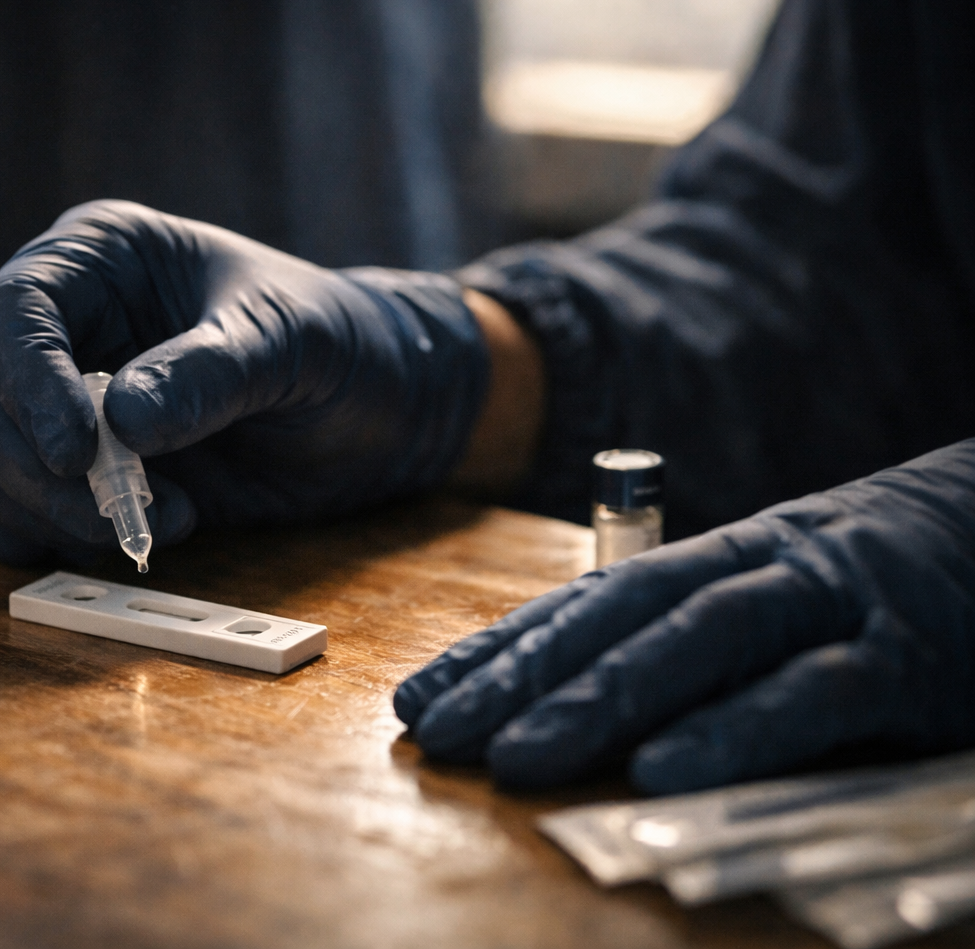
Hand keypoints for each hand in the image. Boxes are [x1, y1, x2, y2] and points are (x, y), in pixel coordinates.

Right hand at [0, 200, 489, 565]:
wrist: (380, 408)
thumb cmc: (338, 341)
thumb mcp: (288, 340)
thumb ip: (209, 372)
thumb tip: (122, 421)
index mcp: (100, 260)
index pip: (15, 310)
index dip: (27, 382)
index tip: (75, 449)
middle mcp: (64, 329)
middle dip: (28, 463)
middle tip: (117, 509)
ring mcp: (60, 404)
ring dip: (44, 510)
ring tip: (162, 523)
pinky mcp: (74, 475)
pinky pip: (9, 512)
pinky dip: (42, 539)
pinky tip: (122, 543)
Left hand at [394, 440, 974, 793]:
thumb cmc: (883, 581)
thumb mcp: (783, 597)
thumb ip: (698, 641)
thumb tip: (581, 700)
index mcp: (722, 556)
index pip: (589, 600)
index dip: (501, 647)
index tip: (421, 694)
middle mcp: (760, 566)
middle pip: (622, 616)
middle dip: (523, 676)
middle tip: (440, 732)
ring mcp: (833, 602)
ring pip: (697, 641)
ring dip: (600, 698)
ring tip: (519, 756)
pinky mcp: (907, 657)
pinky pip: (812, 695)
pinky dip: (735, 729)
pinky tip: (662, 772)